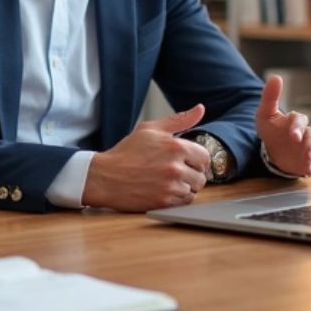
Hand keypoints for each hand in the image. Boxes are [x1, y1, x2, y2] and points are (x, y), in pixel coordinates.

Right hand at [82, 104, 211, 211]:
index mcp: (175, 146)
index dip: (197, 160)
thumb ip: (179, 119)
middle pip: (202, 176)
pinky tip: (165, 190)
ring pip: (194, 190)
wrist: (105, 177)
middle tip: (177, 173)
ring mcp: (170, 186)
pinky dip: (178, 198)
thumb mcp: (150, 129)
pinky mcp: (164, 202)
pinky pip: (185, 202)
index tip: (187, 162)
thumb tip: (200, 108)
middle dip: (192, 174)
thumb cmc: (127, 151)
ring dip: (185, 187)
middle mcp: (175, 167)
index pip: (205, 157)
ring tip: (169, 182)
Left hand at [255, 75, 310, 176]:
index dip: (297, 127)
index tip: (293, 135)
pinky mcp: (308, 161)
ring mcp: (307, 148)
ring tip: (307, 160)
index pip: (299, 120)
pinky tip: (308, 172)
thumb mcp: (265, 113)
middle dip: (307, 141)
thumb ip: (270, 96)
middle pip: (310, 134)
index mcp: (295, 121)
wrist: (271, 151)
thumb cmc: (270, 129)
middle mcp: (305, 133)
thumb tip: (276, 77)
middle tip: (301, 147)